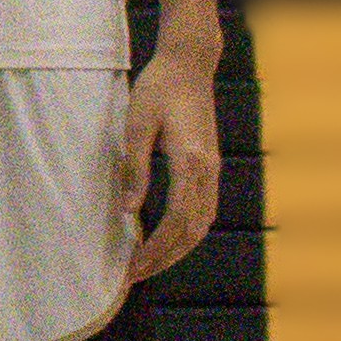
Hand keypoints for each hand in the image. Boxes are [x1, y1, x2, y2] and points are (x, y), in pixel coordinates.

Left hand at [120, 40, 223, 287]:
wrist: (189, 64)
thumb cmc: (158, 88)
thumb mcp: (136, 124)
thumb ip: (135, 168)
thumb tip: (128, 210)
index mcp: (191, 160)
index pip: (176, 219)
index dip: (155, 247)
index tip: (132, 266)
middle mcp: (208, 169)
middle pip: (192, 229)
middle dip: (164, 257)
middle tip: (134, 275)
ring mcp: (213, 169)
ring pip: (202, 223)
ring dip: (177, 249)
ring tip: (148, 264)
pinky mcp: (210, 165)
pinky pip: (204, 210)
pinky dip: (187, 232)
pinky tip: (167, 240)